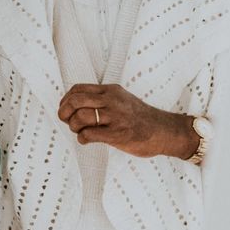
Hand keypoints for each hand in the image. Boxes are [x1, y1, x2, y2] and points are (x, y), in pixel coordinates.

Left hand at [58, 83, 198, 158]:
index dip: (66, 100)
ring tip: (80, 131)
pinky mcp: (117, 134)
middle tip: (66, 121)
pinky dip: (82, 138)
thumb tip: (77, 105)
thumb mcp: (121, 99)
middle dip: (64, 112)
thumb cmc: (140, 118)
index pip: (77, 89)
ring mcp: (114, 117)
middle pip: (75, 101)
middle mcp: (111, 101)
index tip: (65, 109)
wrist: (164, 131)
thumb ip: (102, 99)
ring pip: (80, 117)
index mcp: (110, 90)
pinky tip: (86, 140)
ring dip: (74, 126)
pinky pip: (89, 134)